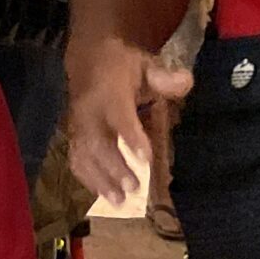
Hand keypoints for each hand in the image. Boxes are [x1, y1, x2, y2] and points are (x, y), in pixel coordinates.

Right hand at [66, 37, 193, 206]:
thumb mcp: (144, 64)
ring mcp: (78, 124)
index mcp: (109, 91)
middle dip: (114, 166)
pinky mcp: (73, 135)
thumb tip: (186, 82)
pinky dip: (87, 179)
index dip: (131, 136)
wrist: (86, 57)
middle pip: (98, 141)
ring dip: (100, 179)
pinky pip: (76, 159)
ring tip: (118, 201)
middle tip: (133, 187)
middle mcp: (90, 110)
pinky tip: (103, 195)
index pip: (119, 115)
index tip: (145, 158)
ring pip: (84, 154)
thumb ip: (164, 77)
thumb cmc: (121, 65)